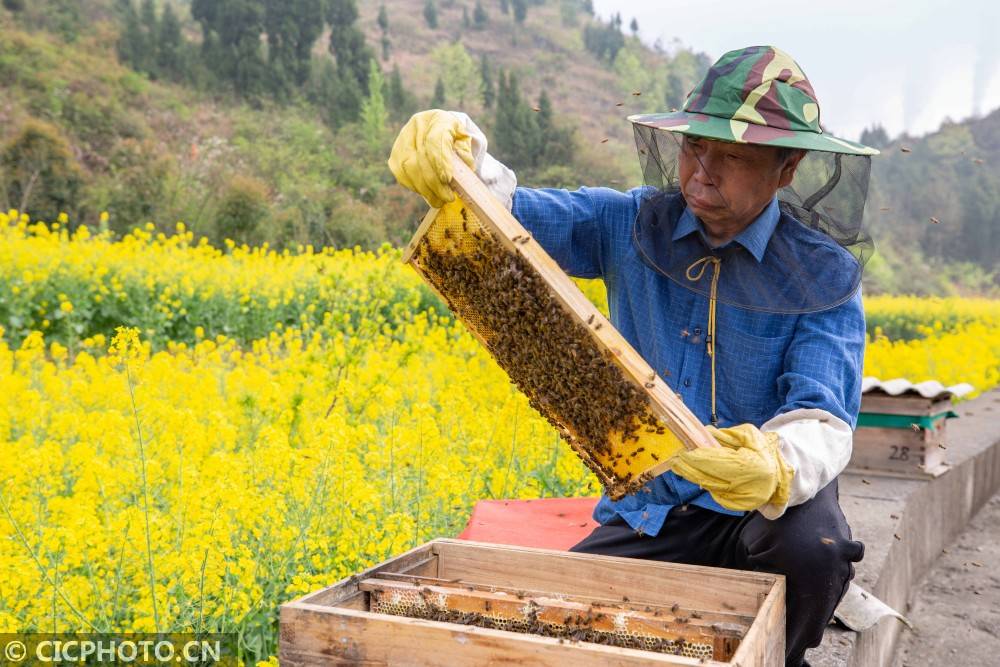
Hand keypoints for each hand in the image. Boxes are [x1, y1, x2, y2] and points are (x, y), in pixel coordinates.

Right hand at [388, 109, 475, 207]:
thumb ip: (465, 154)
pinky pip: (402, 175)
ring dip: (425, 189)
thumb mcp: (465, 143)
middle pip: (421, 158)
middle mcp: (417, 126)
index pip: (435, 140)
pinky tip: (427, 194)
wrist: (437, 132)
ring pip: (409, 168)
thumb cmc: (455, 140)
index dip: (440, 161)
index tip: (447, 179)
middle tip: (447, 198)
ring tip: (439, 201)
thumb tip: (464, 169)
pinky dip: (415, 187)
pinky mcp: (395, 155)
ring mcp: (402, 140)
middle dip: (435, 183)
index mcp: (438, 119)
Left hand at [669, 423, 792, 511]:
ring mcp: (742, 499)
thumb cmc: (762, 450)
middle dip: (689, 467)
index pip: (717, 462)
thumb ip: (726, 435)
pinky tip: (696, 474)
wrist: (779, 473)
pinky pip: (714, 492)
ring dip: (692, 475)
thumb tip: (705, 434)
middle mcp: (747, 486)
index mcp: (752, 466)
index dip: (697, 457)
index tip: (682, 452)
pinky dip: (704, 482)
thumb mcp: (748, 435)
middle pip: (709, 477)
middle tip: (675, 459)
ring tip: (679, 465)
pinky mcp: (737, 505)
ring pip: (709, 486)